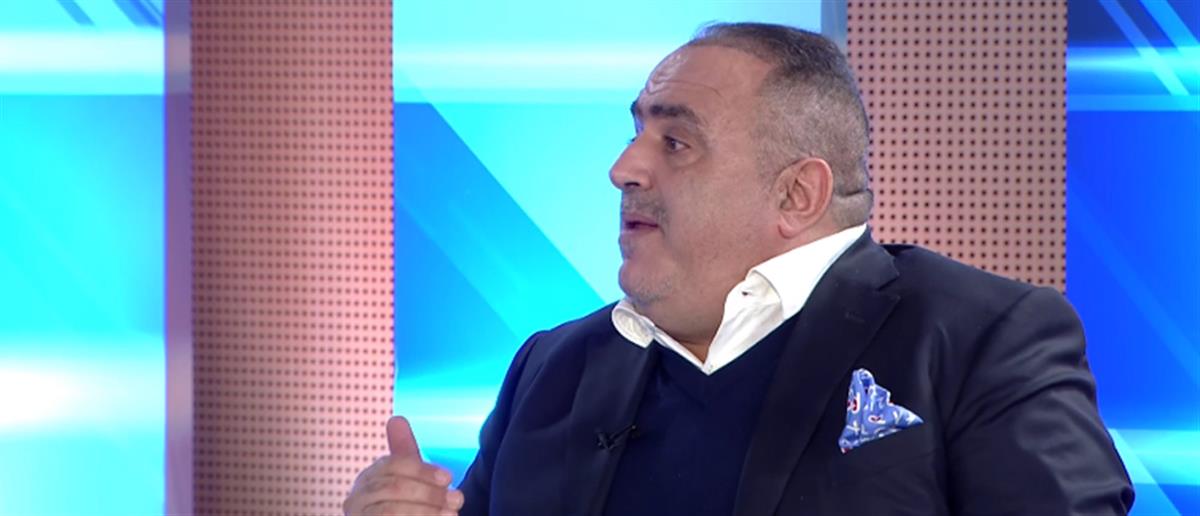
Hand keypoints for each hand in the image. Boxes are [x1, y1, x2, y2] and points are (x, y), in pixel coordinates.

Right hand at [343, 416, 463, 515]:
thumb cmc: (404, 506)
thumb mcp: (407, 479)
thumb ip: (403, 453)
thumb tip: (396, 419)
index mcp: (367, 479)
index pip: (391, 465)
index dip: (422, 470)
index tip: (448, 477)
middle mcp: (357, 499)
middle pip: (393, 487)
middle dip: (429, 492)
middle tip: (456, 499)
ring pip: (391, 510)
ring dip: (426, 511)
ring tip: (451, 514)